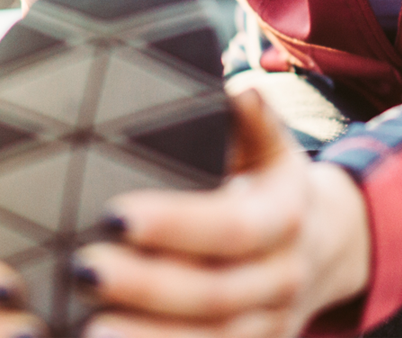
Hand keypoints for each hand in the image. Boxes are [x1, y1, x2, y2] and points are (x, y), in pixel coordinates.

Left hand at [72, 87, 370, 337]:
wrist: (320, 249)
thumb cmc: (269, 183)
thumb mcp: (271, 147)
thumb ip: (253, 119)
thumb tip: (238, 88)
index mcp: (286, 217)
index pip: (232, 227)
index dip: (176, 224)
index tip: (114, 214)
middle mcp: (284, 277)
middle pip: (215, 292)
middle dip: (147, 286)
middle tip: (81, 270)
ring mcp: (271, 326)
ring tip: (83, 330)